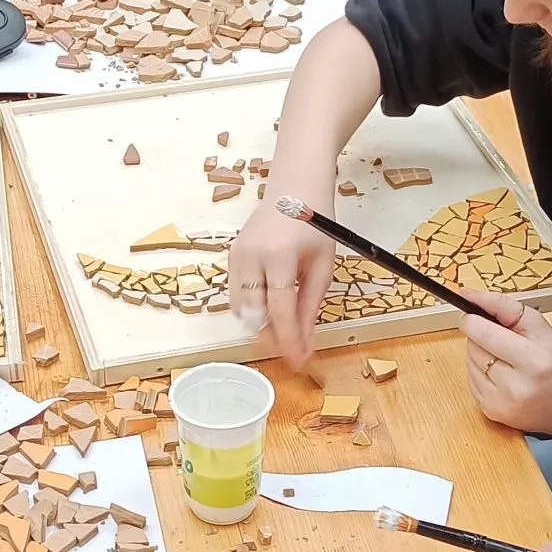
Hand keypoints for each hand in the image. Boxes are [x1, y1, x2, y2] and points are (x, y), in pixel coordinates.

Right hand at [227, 183, 337, 364]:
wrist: (294, 189)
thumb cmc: (314, 225)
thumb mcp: (321, 266)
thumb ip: (310, 306)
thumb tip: (304, 343)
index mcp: (279, 255)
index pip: (280, 309)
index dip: (289, 340)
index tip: (298, 362)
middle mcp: (251, 256)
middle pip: (254, 314)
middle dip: (273, 338)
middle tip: (294, 350)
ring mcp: (236, 256)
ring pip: (241, 310)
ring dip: (262, 325)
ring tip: (285, 326)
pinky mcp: (230, 257)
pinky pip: (237, 296)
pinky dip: (253, 310)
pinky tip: (271, 307)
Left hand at [457, 288, 551, 435]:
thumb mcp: (540, 327)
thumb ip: (504, 306)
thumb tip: (468, 294)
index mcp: (535, 362)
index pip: (485, 334)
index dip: (473, 320)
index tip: (472, 314)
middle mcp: (516, 386)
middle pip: (473, 347)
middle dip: (481, 337)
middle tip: (502, 340)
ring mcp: (501, 403)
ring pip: (469, 363)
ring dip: (481, 355)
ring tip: (506, 359)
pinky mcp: (491, 412)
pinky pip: (470, 380)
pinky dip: (481, 373)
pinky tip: (502, 375)